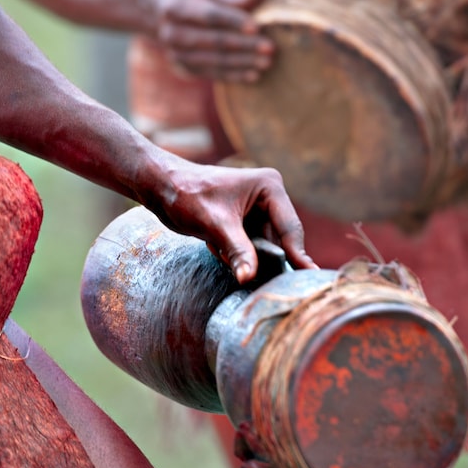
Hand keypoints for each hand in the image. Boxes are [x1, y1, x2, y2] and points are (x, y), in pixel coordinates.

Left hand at [140, 155, 316, 283]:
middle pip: (279, 240)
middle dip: (263, 258)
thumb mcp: (214, 225)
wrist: (160, 188)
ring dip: (245, 258)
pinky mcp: (244, 223)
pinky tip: (213, 246)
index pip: (290, 228)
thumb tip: (249, 278)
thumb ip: (237, 251)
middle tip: (257, 280)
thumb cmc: (186, 195)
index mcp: (269, 187)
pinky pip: (249, 249)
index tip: (307, 277)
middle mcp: (269, 198)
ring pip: (263, 248)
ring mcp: (257, 211)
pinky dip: (234, 255)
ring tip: (220, 250)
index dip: (297, 255)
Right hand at [154, 0, 273, 81]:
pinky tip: (254, 75)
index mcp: (177, 7)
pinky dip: (234, 75)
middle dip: (244, 45)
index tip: (257, 27)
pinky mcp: (186, 68)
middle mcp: (172, 32)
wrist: (166, 15)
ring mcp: (177, 53)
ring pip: (215, 60)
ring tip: (266, 62)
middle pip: (214, 40)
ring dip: (243, 62)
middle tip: (270, 47)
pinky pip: (213, 73)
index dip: (234, 22)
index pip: (210, 16)